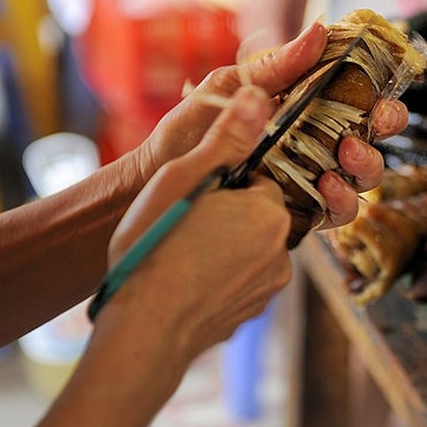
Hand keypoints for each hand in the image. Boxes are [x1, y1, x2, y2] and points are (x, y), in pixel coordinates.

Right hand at [102, 86, 292, 372]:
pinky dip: (216, 278)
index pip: (259, 180)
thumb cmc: (155, 249)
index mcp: (271, 214)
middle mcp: (282, 254)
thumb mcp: (183, 179)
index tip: (197, 190)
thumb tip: (259, 94)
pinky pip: (238, 282)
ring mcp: (267, 289)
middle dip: (226, 212)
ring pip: (248, 249)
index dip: (225, 180)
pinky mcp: (250, 315)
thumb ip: (226, 138)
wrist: (144, 332)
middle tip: (183, 221)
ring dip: (222, 245)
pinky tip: (184, 279)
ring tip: (180, 251)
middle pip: (257, 214)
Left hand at [130, 22, 409, 229]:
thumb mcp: (229, 86)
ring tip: (344, 156)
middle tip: (372, 125)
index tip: (386, 94)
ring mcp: (309, 181)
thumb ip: (275, 65)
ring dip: (364, 168)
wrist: (154, 179)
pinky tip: (325, 188)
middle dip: (383, 132)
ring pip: (361, 180)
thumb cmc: (189, 127)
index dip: (384, 96)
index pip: (361, 101)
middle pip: (371, 140)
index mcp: (306, 109)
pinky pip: (334, 213)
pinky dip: (340, 202)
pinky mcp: (298, 214)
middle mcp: (316, 146)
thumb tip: (320, 30)